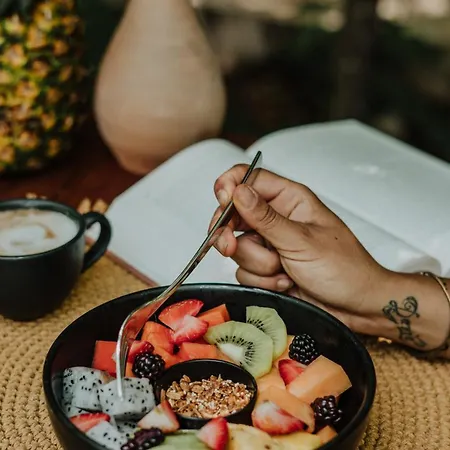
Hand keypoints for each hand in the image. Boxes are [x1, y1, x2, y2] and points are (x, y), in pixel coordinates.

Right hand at [209, 165, 394, 332]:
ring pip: (238, 248)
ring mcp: (270, 244)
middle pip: (234, 215)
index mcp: (290, 200)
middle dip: (231, 235)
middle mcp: (277, 219)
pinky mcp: (266, 268)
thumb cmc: (345, 269)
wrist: (356, 307)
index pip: (249, 179)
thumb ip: (265, 218)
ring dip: (259, 265)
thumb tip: (238, 191)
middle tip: (231, 246)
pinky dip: (263, 281)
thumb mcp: (302, 240)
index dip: (230, 186)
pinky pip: (244, 271)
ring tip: (285, 270)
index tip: (222, 202)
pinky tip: (286, 283)